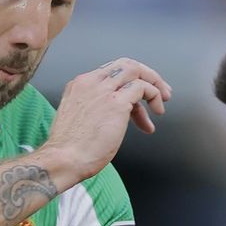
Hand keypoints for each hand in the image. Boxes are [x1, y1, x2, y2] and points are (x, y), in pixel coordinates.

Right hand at [40, 58, 170, 183]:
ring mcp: (103, 90)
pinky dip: (153, 96)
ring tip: (163, 101)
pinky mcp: (116, 103)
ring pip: (136, 70)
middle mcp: (91, 82)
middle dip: (147, 75)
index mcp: (79, 85)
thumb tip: (116, 118)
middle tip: (160, 91)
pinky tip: (155, 114)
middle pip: (125, 65)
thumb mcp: (79, 121)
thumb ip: (94, 111)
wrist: (63, 160)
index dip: (128, 83)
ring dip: (155, 84)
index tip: (138, 98)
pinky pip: (143, 88)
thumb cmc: (69, 151)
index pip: (110, 73)